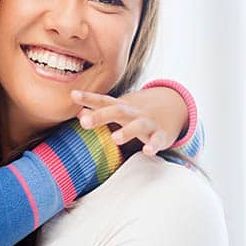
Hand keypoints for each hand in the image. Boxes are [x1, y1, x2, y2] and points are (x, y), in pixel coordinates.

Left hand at [72, 87, 187, 155]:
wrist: (172, 108)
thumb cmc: (136, 113)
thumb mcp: (118, 110)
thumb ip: (99, 112)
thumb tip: (79, 113)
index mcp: (120, 106)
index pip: (102, 100)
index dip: (87, 98)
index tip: (73, 95)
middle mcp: (133, 112)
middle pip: (117, 111)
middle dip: (100, 116)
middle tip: (84, 122)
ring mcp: (148, 122)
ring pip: (137, 126)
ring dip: (126, 131)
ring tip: (115, 139)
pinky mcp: (161, 134)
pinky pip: (157, 140)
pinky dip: (153, 146)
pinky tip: (147, 151)